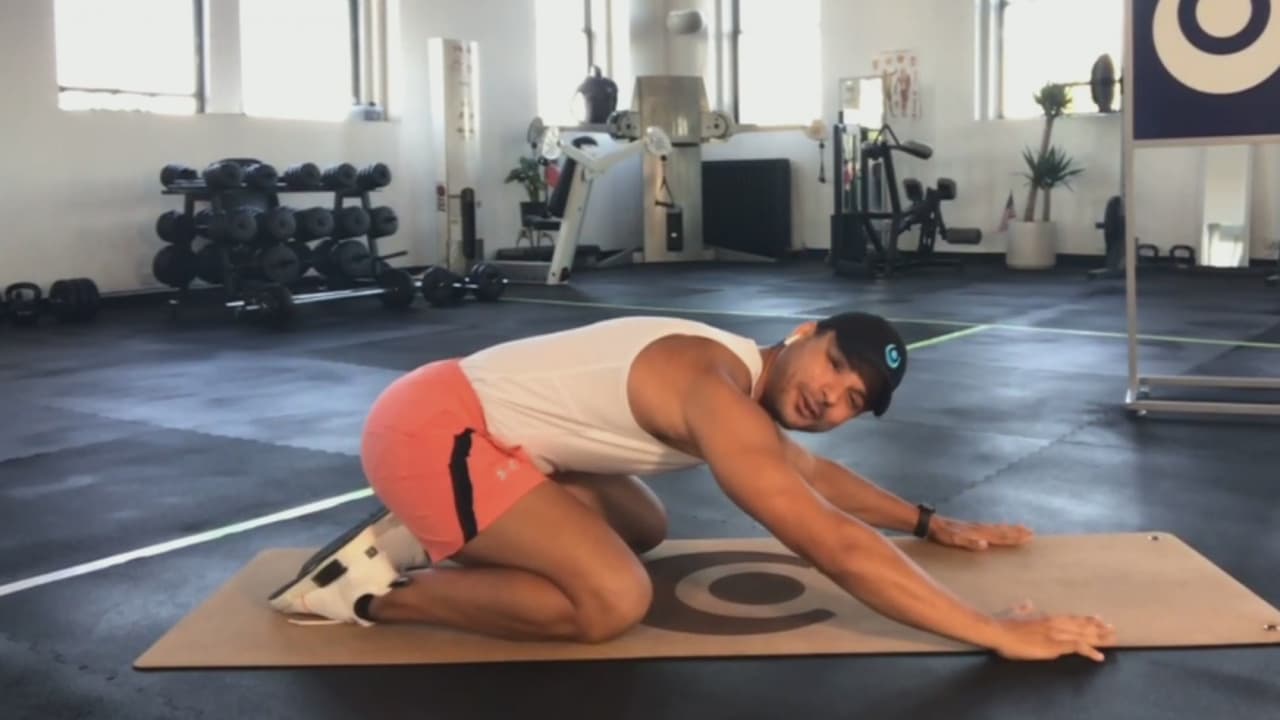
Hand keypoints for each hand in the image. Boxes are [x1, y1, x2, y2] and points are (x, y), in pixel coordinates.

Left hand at [927, 516, 1032, 550]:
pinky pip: (992, 527)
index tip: (1029, 536)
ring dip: (1012, 529)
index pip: (1001, 536)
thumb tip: (984, 544)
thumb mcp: (954, 540)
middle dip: (1017, 532)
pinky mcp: (973, 527)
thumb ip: (969, 542)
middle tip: (1032, 533)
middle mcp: (981, 528)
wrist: (933, 524)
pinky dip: (1001, 527)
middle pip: (1003, 531)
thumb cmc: (943, 534)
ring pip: (999, 528)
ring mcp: (977, 527)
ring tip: (1023, 528)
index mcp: (979, 533)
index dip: (1015, 537)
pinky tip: (1002, 527)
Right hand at [991, 600, 1116, 661]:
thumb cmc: (1004, 625)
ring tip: (1113, 639)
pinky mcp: (1055, 645)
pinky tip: (1100, 656)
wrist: (999, 632)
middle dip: (1099, 628)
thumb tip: (1027, 603)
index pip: (1072, 618)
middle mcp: (1056, 624)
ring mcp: (1057, 634)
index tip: (1098, 618)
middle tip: (1113, 629)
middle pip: (1082, 626)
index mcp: (1047, 618)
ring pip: (1084, 636)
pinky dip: (1090, 651)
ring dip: (1100, 638)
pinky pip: (1078, 648)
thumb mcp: (1016, 613)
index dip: (1086, 619)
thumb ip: (1023, 609)